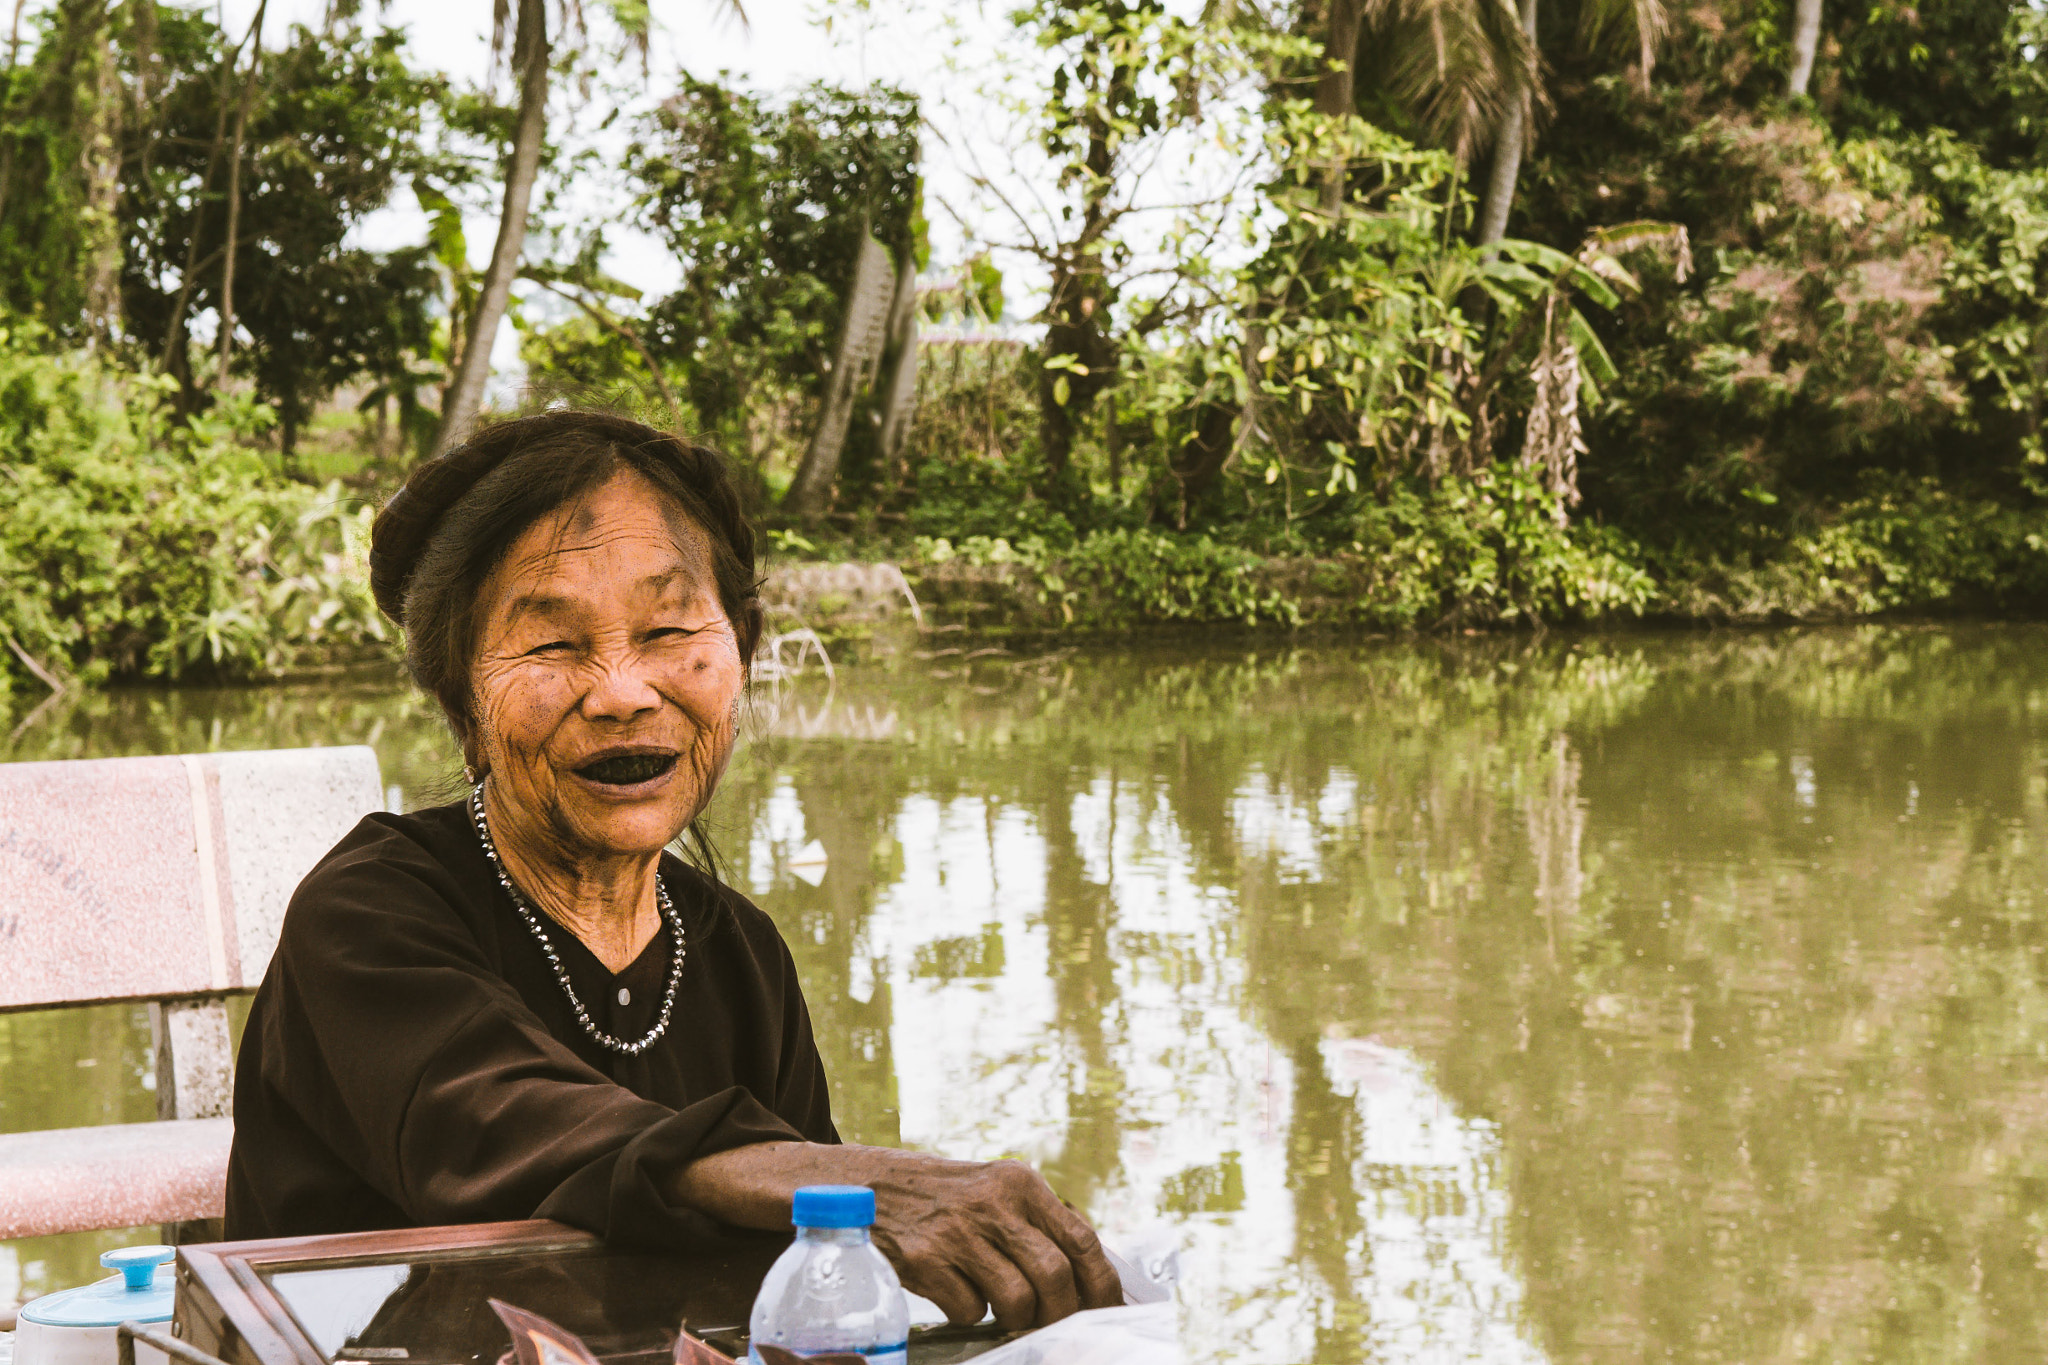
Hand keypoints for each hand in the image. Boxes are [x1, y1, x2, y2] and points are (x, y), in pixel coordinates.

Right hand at [860, 1149, 1121, 1329]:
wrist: (873, 1185)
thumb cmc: (949, 1197)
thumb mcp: (998, 1191)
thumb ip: (1038, 1226)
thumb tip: (1088, 1283)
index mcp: (1021, 1184)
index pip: (1082, 1239)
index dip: (1102, 1284)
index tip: (1107, 1310)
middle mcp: (993, 1203)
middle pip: (1054, 1275)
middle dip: (1059, 1312)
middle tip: (1050, 1322)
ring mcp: (956, 1232)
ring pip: (1016, 1300)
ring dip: (1014, 1317)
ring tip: (1000, 1306)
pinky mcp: (923, 1259)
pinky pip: (969, 1310)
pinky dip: (970, 1312)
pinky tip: (957, 1290)